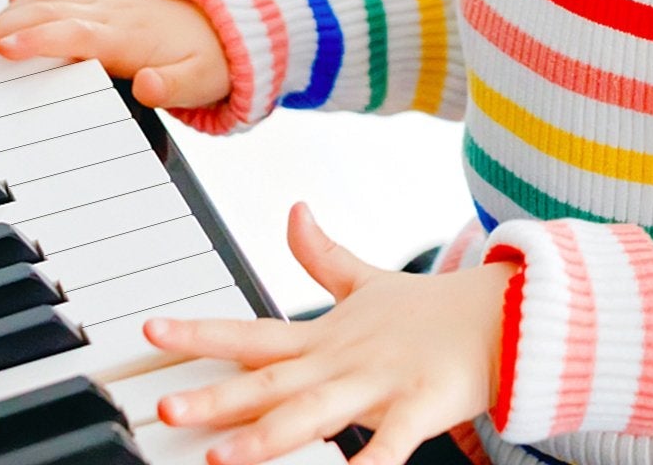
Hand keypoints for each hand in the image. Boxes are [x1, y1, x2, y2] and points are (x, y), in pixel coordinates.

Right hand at [0, 0, 231, 108]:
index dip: (39, 39)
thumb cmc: (208, 61)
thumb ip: (173, 87)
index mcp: (129, 36)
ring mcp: (105, 1)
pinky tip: (9, 2)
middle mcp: (111, 12)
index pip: (76, 34)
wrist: (225, 29)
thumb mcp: (201, 82)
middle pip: (47, 12)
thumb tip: (146, 87)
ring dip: (4, 13)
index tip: (2, 50)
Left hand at [143, 203, 518, 464]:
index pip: (251, 334)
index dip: (200, 333)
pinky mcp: (421, 409)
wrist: (501, 315)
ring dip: (265, 438)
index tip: (151, 331)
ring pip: (314, 415)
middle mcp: (342, 360)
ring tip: (220, 456)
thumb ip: (324, 256)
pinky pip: (388, 447)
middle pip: (269, 383)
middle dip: (214, 397)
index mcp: (325, 336)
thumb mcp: (369, 281)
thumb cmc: (430, 311)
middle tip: (164, 407)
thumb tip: (295, 212)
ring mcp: (379, 385)